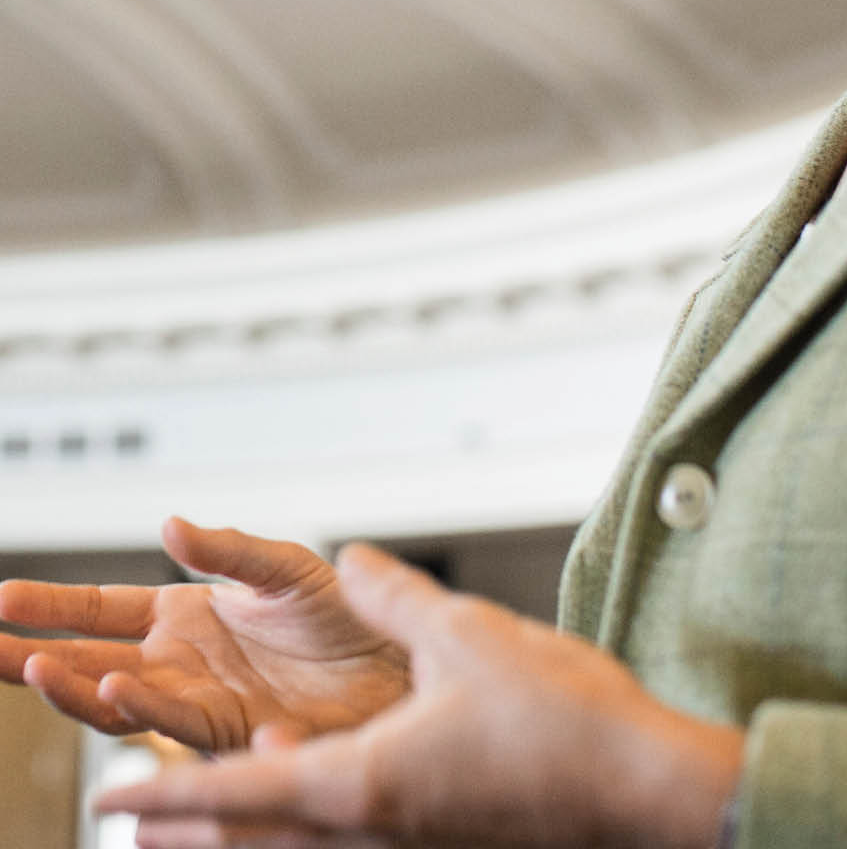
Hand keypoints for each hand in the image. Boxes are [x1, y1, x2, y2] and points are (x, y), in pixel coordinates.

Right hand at [0, 517, 408, 750]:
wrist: (396, 667)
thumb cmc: (349, 619)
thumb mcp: (285, 569)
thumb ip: (229, 550)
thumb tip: (172, 525)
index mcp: (188, 614)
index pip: (103, 609)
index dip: (53, 606)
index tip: (1, 599)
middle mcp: (182, 662)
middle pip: (90, 661)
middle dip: (34, 658)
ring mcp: (199, 700)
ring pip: (117, 700)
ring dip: (73, 688)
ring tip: (37, 669)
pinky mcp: (228, 731)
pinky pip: (173, 720)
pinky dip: (140, 707)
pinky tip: (111, 689)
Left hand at [95, 542, 743, 848]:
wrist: (642, 793)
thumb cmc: (561, 724)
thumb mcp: (466, 635)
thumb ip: (395, 596)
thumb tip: (351, 559)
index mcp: (361, 784)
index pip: (234, 794)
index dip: (166, 792)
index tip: (110, 792)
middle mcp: (372, 830)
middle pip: (254, 839)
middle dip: (190, 824)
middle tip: (138, 812)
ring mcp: (409, 844)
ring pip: (300, 843)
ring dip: (245, 826)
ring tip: (207, 809)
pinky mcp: (443, 840)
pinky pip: (352, 838)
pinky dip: (308, 818)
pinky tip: (321, 782)